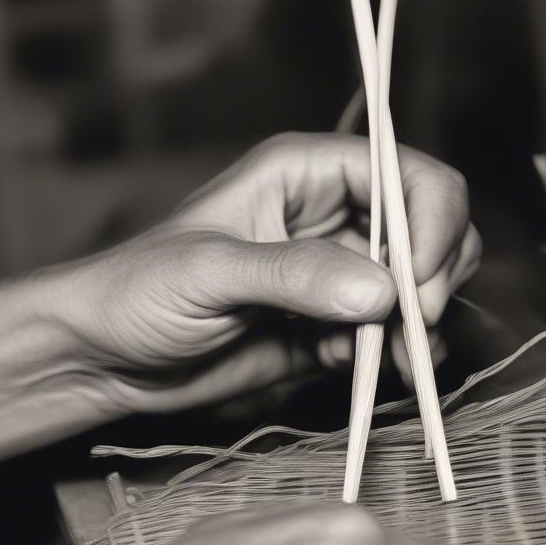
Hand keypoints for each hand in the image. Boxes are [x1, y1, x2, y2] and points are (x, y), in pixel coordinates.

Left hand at [60, 132, 480, 412]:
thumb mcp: (210, 272)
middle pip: (432, 230)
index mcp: (307, 174)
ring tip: (397, 364)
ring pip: (423, 289)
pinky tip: (358, 370)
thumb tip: (384, 292)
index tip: (417, 287)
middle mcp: (335, 218)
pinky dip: (398, 358)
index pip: (407, 175)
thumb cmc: (138, 292)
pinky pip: (396, 338)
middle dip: (435, 280)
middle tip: (413, 329)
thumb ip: (295, 275)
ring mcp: (341, 277)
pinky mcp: (337, 329)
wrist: (109, 361)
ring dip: (422, 328)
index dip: (431, 224)